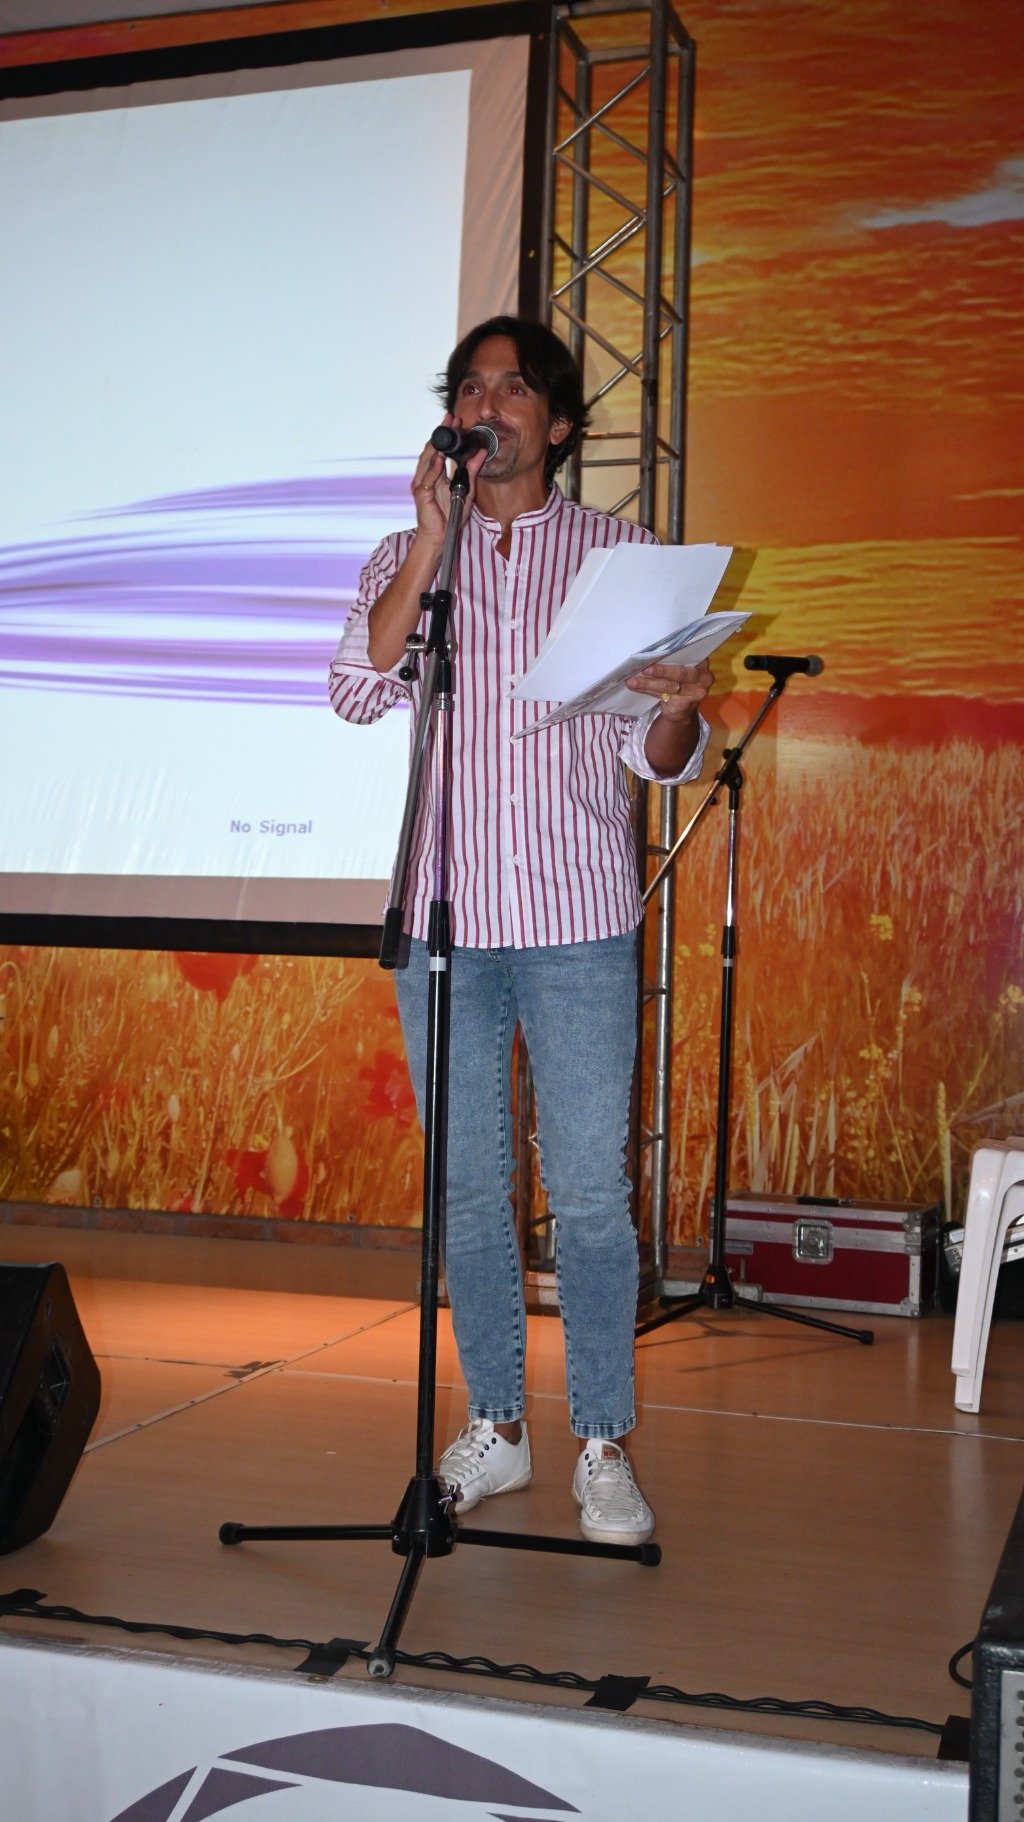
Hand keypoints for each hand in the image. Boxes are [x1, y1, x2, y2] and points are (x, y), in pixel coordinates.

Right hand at [410, 413, 487, 546]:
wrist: (440, 536)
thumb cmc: (450, 516)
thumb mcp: (467, 490)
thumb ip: (473, 471)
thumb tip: (481, 453)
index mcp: (436, 474)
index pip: (440, 448)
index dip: (447, 434)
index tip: (455, 420)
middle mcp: (426, 476)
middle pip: (432, 449)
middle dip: (441, 434)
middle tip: (450, 419)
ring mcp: (422, 484)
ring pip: (427, 460)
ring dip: (436, 445)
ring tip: (444, 433)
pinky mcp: (421, 494)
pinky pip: (427, 478)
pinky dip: (433, 468)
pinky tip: (439, 458)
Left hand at [625, 658, 713, 720]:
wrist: (681, 712)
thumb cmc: (678, 684)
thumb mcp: (679, 671)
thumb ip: (670, 662)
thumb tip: (645, 654)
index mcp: (702, 662)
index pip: (687, 655)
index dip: (671, 654)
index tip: (655, 652)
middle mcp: (703, 677)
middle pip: (680, 672)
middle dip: (661, 671)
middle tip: (645, 669)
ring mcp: (696, 692)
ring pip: (669, 685)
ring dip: (648, 683)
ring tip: (632, 681)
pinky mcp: (686, 704)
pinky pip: (664, 696)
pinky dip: (648, 690)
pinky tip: (636, 687)